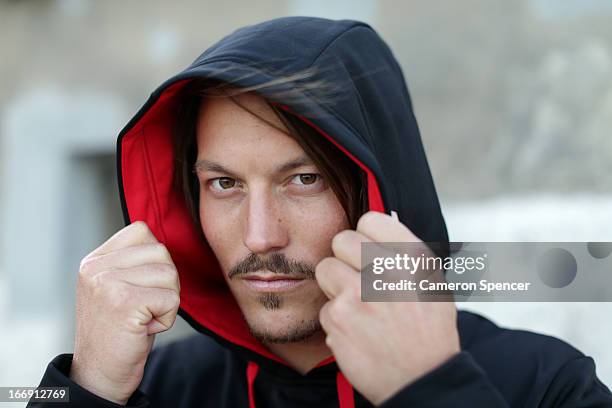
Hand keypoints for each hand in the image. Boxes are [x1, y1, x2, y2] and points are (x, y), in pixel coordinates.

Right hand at [70, 221, 180, 404]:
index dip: (155, 260)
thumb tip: (164, 243)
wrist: (100, 374)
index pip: (142, 231)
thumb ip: (133, 262)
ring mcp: (107, 283)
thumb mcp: (117, 287)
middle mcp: (96, 267)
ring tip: (142, 318)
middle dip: (164, 283)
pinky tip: (144, 328)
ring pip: (170, 274)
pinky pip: (172, 298)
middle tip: (143, 308)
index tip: (140, 288)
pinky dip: (167, 318)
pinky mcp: (124, 302)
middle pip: (161, 252)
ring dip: (166, 302)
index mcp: (94, 260)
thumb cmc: (119, 331)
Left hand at [315, 211, 458, 405]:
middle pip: (341, 240)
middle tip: (358, 277)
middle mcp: (386, 270)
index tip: (369, 249)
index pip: (370, 220)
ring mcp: (359, 294)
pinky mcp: (338, 318)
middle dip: (345, 258)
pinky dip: (336, 320)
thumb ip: (403, 253)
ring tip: (357, 305)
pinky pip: (324, 306)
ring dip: (336, 286)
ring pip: (325, 269)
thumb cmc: (428, 331)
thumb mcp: (431, 283)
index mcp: (412, 257)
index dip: (366, 235)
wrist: (421, 379)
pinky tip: (356, 330)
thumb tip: (372, 229)